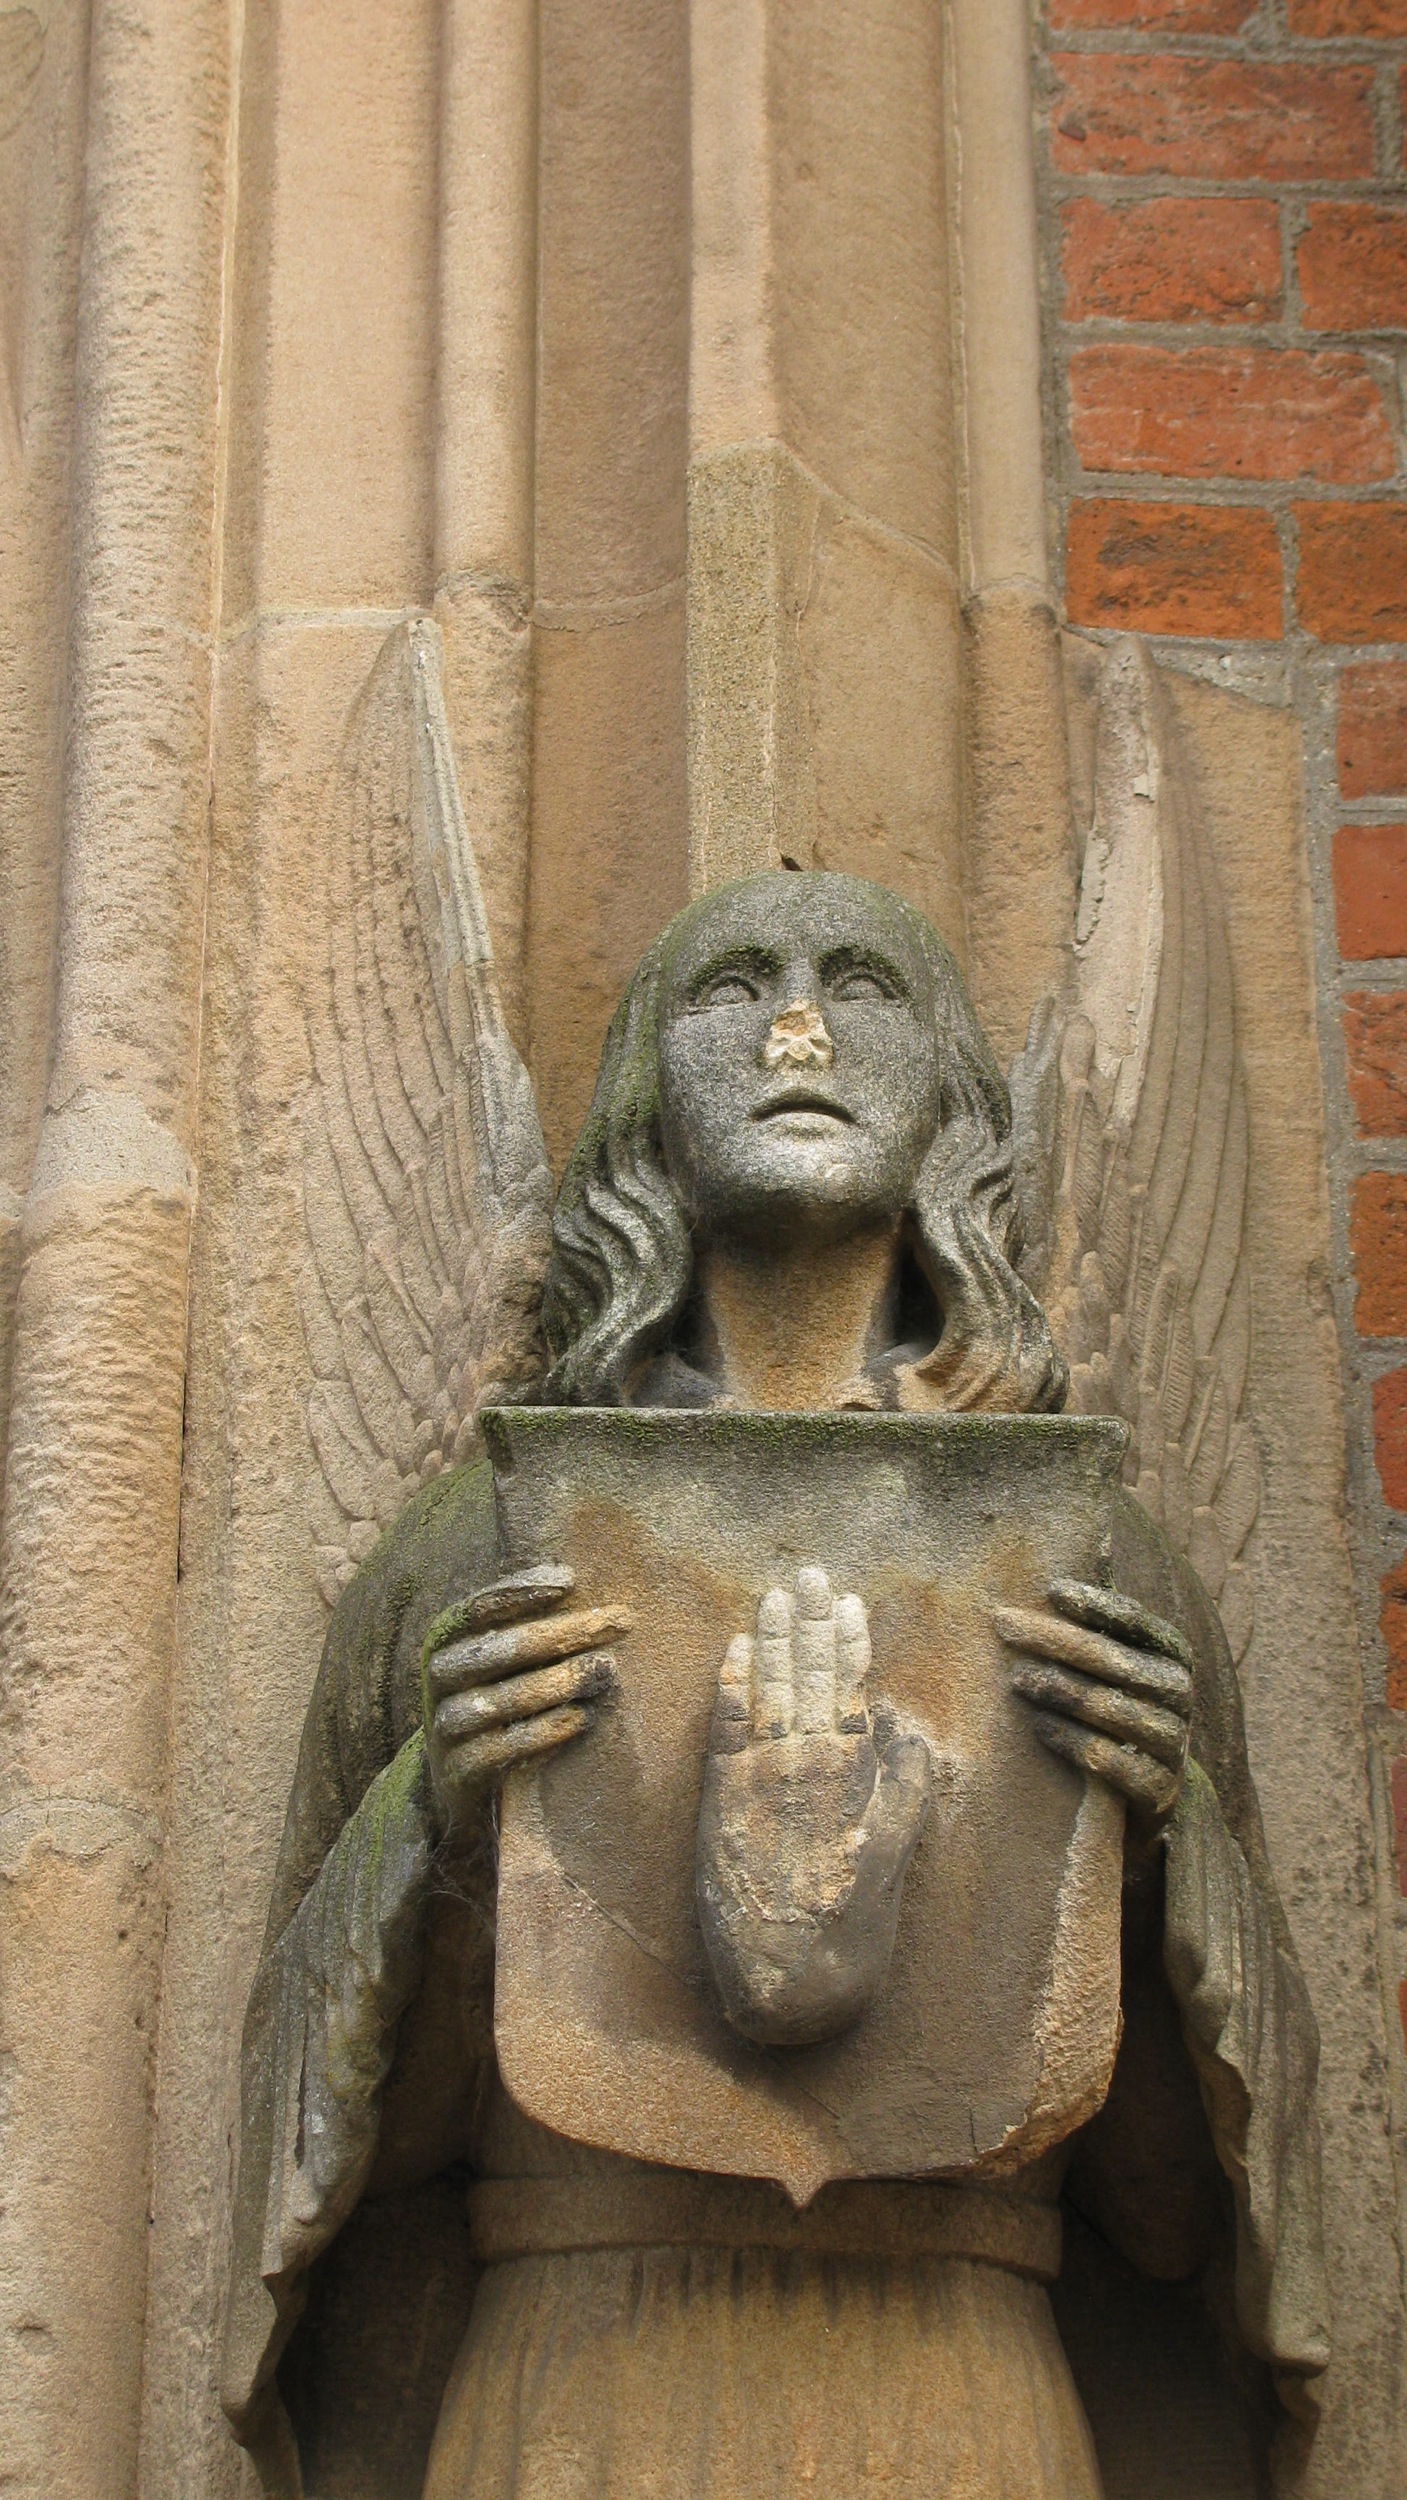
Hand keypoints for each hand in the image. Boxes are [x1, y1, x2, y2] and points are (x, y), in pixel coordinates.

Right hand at [422, 1565, 629, 1840]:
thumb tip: (576, 1583)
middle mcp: (440, 1677)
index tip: (571, 1582)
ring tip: (606, 1670)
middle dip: (567, 1632)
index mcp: (447, 1640)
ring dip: (561, 1682)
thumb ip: (526, 1627)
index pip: (480, 1607)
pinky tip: (582, 1717)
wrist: (455, 1779)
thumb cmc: (492, 1701)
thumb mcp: (497, 1661)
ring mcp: (447, 1725)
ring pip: (506, 1698)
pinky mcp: (459, 1771)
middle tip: (622, 1621)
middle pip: (506, 1649)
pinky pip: (505, 1747)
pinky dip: (546, 1731)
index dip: (522, 1592)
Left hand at [696, 1567, 930, 2046]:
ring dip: (771, 1638)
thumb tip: (901, 1729)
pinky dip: (730, 1684)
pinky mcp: (722, 1798)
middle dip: (810, 1620)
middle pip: (808, 1674)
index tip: (848, 1600)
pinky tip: (732, 1650)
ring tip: (775, 1595)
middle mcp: (808, 1763)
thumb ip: (903, 1784)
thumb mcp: (897, 1849)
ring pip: (769, 1688)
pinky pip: (725, 1726)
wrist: (792, 1976)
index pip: (851, 1686)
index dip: (848, 1639)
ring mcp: (762, 1776)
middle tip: (808, 1572)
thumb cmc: (851, 1919)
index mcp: (855, 1773)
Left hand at [995, 1579, 1193, 1835]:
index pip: (1137, 1622)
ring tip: (1015, 1678)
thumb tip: (1068, 1556)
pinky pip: (1111, 1761)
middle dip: (1056, 1640)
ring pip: (1114, 1710)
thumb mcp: (1120, 1665)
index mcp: (1173, 1655)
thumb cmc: (1120, 1709)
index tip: (1051, 1589)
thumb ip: (1098, 1623)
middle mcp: (1179, 1694)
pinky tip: (1038, 1726)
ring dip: (1061, 1691)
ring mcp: (1172, 1743)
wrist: (1150, 1792)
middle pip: (1115, 1661)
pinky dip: (1071, 1741)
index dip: (1097, 1605)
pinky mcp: (1156, 1788)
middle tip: (1004, 1624)